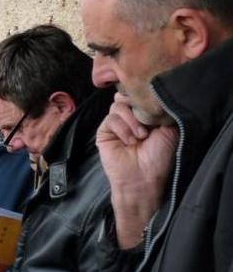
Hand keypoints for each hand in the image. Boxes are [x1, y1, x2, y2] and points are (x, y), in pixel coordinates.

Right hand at [96, 93, 178, 248]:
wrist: (143, 178)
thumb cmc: (159, 157)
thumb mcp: (168, 130)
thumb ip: (160, 110)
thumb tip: (150, 93)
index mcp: (144, 115)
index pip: (138, 94)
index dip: (141, 93)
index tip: (150, 100)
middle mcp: (129, 117)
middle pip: (125, 94)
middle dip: (136, 105)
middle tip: (146, 120)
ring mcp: (116, 124)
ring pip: (117, 105)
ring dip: (131, 119)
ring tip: (140, 135)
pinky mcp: (104, 132)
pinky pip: (110, 119)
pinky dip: (122, 128)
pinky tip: (130, 140)